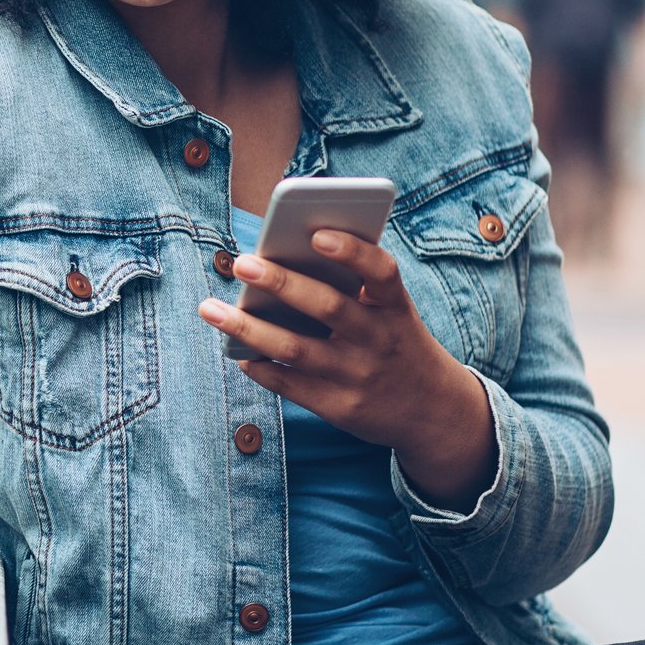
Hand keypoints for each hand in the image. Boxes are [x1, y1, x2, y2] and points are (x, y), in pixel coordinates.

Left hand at [198, 231, 494, 509]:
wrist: (435, 411)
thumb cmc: (396, 342)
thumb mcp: (392, 313)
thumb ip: (354, 288)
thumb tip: (283, 260)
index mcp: (396, 308)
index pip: (382, 272)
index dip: (353, 252)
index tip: (318, 233)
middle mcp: (379, 340)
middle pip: (327, 307)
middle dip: (281, 283)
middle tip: (242, 262)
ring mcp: (359, 376)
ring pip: (295, 348)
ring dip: (248, 328)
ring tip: (210, 309)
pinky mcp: (340, 408)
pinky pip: (290, 384)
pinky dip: (260, 367)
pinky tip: (238, 352)